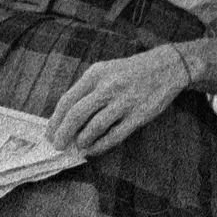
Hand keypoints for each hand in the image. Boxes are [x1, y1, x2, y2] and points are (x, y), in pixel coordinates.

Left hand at [46, 48, 192, 153]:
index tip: (50, 133)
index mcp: (96, 74)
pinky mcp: (138, 116)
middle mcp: (108, 87)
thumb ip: (87, 91)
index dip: (55, 120)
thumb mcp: (105, 71)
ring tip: (78, 146)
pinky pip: (114, 135)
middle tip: (58, 146)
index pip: (67, 100)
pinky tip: (93, 149)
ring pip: (94, 127)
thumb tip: (66, 119)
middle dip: (63, 134)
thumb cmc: (130, 72)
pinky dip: (100, 146)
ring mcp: (124, 101)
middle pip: (76, 115)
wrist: (166, 67)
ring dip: (82, 140)